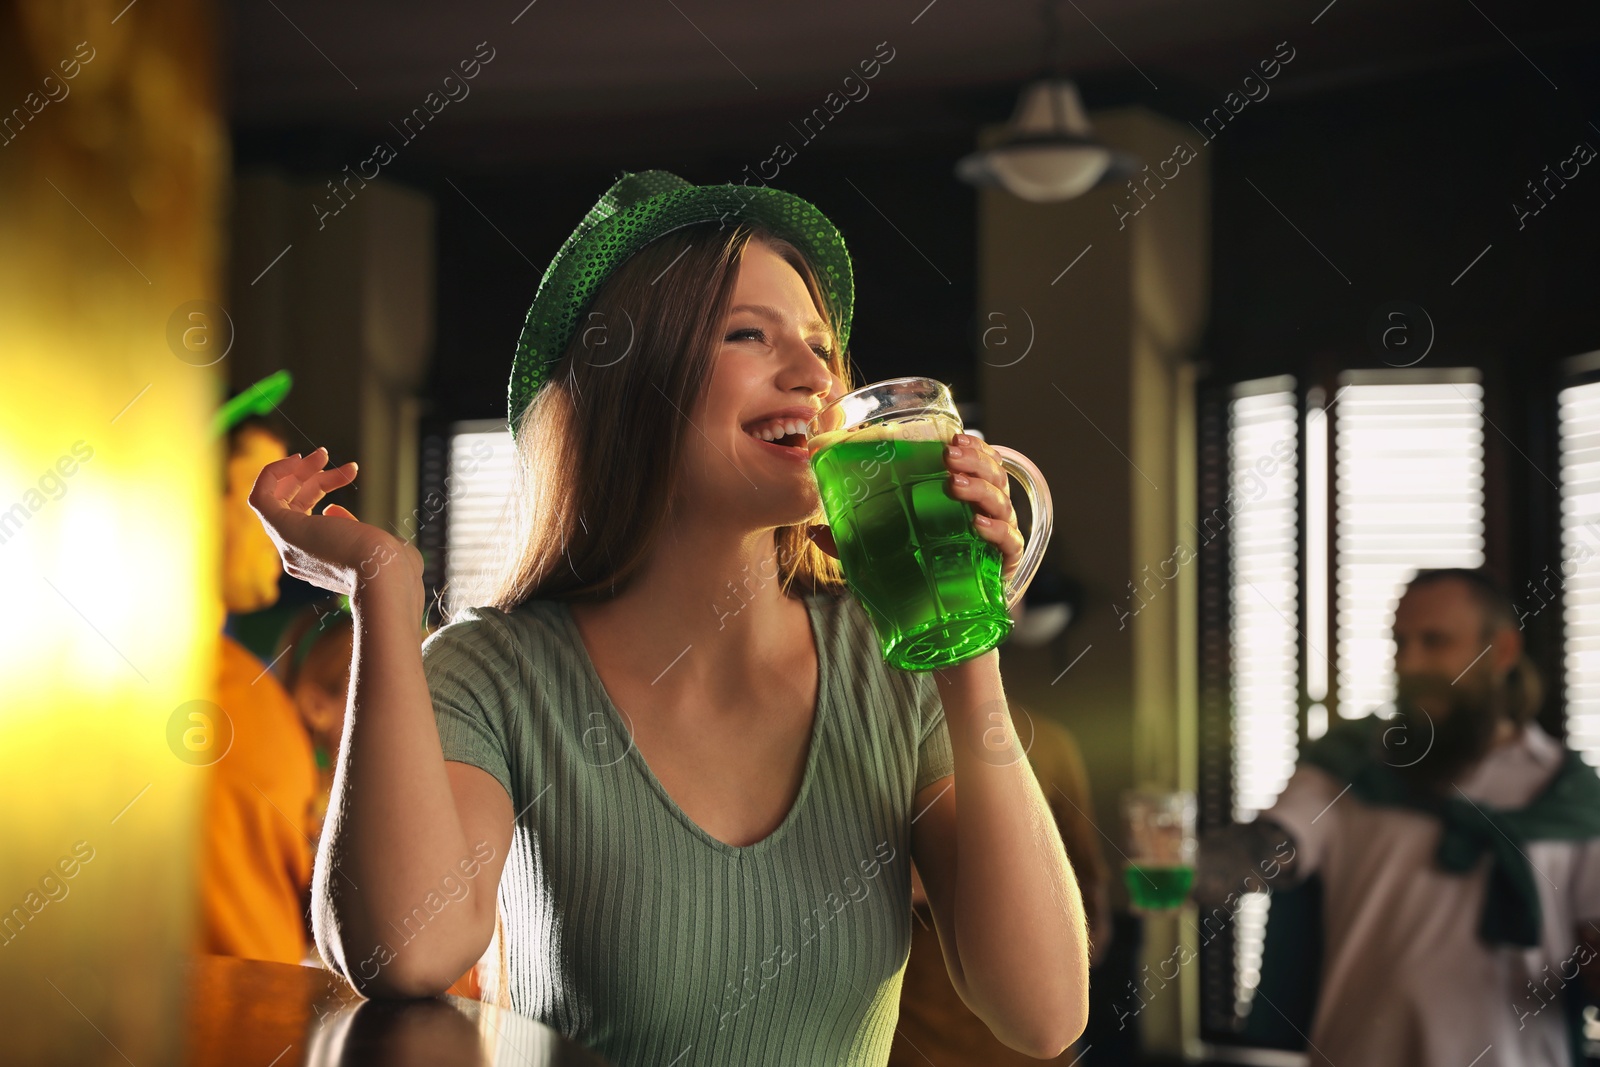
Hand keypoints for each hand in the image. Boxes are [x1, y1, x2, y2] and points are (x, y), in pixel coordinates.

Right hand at [248, 446, 419, 595]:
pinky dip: (272, 473)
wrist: (387, 577)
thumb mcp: (376, 544)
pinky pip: (260, 497)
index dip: (325, 487)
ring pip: (278, 500)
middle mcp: (298, 556)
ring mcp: (289, 545)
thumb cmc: (394, 567)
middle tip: (328, 455)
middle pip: (293, 506)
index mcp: (319, 561)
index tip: (348, 471)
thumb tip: (331, 509)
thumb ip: (352, 528)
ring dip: (295, 470)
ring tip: (322, 453)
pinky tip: (295, 459)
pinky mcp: (283, 531)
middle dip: (311, 475)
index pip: (308, 517)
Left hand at [804, 433, 1023, 582]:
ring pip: (1001, 502)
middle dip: (974, 460)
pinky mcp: (1004, 567)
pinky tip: (978, 524)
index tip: (953, 437)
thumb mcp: (879, 557)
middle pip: (992, 476)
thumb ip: (851, 542)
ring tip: (955, 484)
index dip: (970, 447)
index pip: (975, 464)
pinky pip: (1009, 543)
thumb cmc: (917, 584)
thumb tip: (814, 529)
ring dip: (981, 488)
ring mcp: (997, 540)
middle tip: (950, 455)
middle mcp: (985, 515)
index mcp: (961, 503)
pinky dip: (996, 530)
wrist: (941, 636)